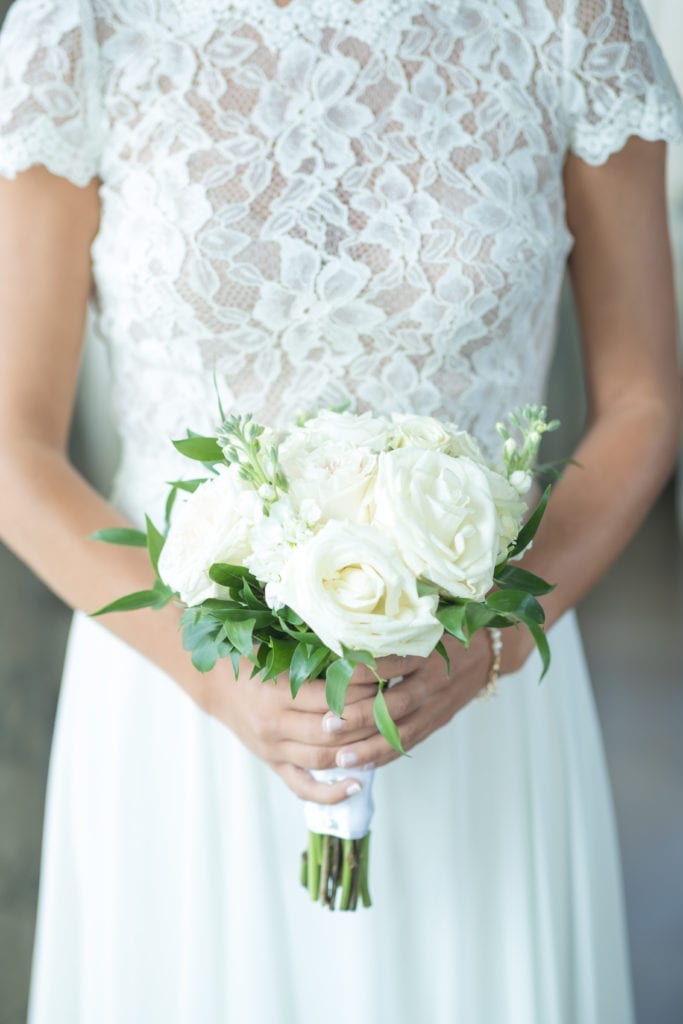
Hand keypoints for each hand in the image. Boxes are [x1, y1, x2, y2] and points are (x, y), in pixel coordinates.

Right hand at [195, 652, 425, 803]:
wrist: (217, 685)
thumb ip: (314, 653)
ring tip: (391, 734)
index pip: (335, 693)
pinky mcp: (275, 766)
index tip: (398, 669)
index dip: (370, 683)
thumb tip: (364, 643)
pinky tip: (359, 783)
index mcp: (277, 692)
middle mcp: (275, 725)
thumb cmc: (254, 660)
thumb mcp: (279, 651)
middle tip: (403, 702)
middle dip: (373, 716)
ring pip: (326, 757)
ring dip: (361, 749)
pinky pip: (305, 788)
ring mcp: (275, 751)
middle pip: (335, 729)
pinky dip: (332, 791)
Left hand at [326, 629, 528, 770]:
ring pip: (403, 732)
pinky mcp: (438, 720)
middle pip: (397, 703)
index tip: (333, 675)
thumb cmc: (450, 625)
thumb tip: (349, 614)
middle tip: (328, 725)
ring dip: (371, 747)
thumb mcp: (430, 615)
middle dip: (361, 717)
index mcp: (429, 649)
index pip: (393, 662)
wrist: (491, 648)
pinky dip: (387, 756)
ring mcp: (438, 705)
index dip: (364, 671)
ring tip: (341, 758)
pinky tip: (362, 765)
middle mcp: (434, 680)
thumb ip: (397, 619)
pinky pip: (411, 742)